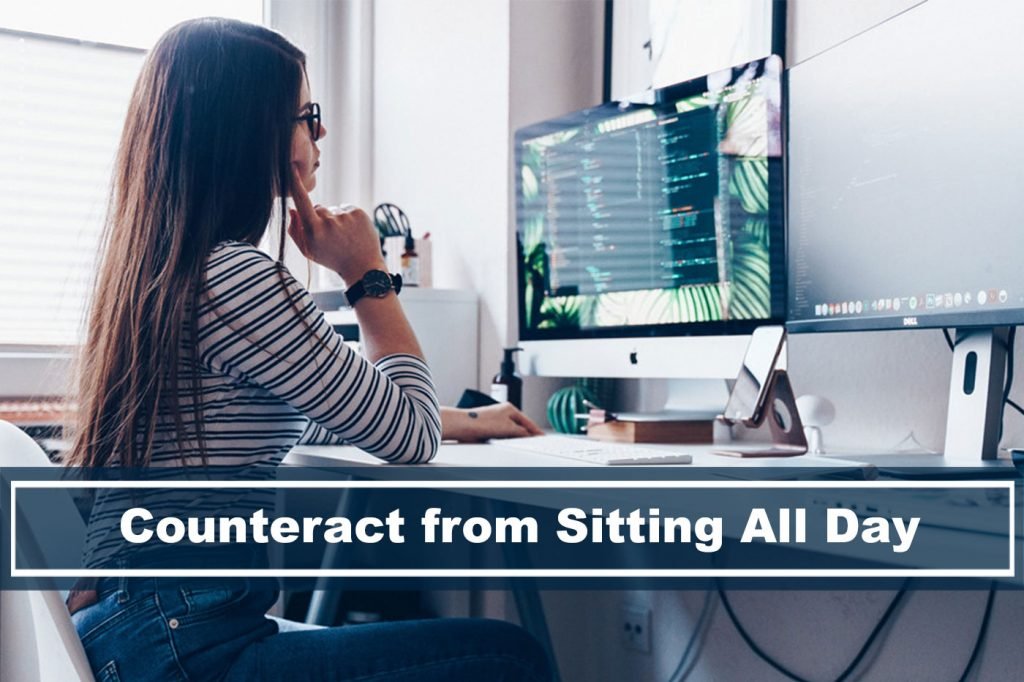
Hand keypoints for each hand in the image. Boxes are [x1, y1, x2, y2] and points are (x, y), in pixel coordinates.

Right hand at [288, 166, 385, 284]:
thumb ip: (295, 231)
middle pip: (318, 208)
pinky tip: (352, 232)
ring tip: (344, 237)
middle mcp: (330, 221)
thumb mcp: (309, 251)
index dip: (295, 184)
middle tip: (331, 237)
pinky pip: (346, 208)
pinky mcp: (358, 212)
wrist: (363, 268)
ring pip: (333, 209)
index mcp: (315, 231)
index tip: (291, 168)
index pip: (302, 202)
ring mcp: (345, 216)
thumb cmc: (332, 259)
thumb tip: (291, 210)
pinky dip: (347, 218)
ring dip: (336, 219)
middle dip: (320, 218)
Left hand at [441, 404, 543, 442]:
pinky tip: (508, 442)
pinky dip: (507, 438)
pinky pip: (503, 434)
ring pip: (511, 430)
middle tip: (534, 441)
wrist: (465, 426)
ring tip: (522, 443)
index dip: (535, 429)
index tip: (541, 436)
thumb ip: (521, 431)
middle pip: (519, 425)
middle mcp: (503, 413)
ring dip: (516, 436)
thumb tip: (528, 434)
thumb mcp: (508, 428)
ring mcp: (496, 420)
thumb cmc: (483, 422)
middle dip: (526, 433)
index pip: (527, 421)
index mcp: (509, 408)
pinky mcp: (490, 427)